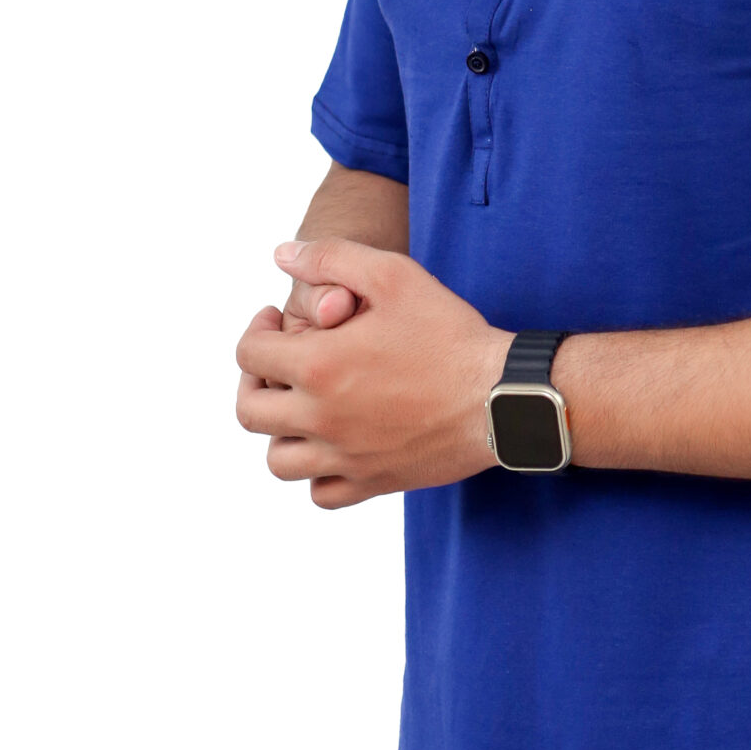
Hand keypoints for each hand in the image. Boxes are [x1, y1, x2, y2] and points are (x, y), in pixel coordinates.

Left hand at [235, 239, 512, 508]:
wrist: (501, 395)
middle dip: (255, 381)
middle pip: (250, 412)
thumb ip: (331, 258)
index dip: (256, 330)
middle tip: (278, 364)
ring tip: (302, 408)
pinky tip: (334, 446)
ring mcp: (347, 456)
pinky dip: (317, 474)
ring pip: (278, 461)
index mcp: (319, 367)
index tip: (276, 321)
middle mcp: (323, 418)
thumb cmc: (450, 333)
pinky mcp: (374, 481)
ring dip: (279, 431)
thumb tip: (281, 255)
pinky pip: (322, 494)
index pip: (249, 355)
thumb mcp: (394, 275)